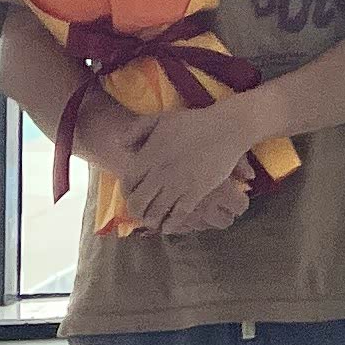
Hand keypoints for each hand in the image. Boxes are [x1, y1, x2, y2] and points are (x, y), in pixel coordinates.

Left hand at [113, 103, 260, 237]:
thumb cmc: (194, 122)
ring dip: (151, 220)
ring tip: (152, 221)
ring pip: (155, 213)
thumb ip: (137, 129)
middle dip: (135, 211)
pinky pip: (177, 216)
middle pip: (138, 202)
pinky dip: (170, 224)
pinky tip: (168, 226)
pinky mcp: (196, 193)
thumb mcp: (162, 118)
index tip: (130, 195)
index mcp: (150, 155)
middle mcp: (160, 172)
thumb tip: (119, 145)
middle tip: (139, 213)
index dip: (125, 193)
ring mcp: (178, 184)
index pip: (128, 182)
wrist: (226, 129)